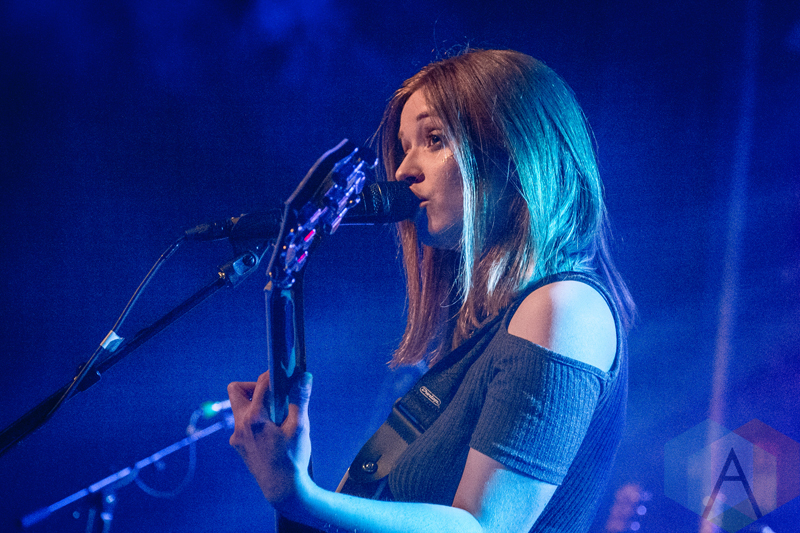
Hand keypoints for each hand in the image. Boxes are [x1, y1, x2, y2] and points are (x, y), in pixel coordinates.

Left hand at [227, 371, 313, 508]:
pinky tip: (273, 432)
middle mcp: (240, 425)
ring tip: (277, 416)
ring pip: (240, 409)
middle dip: (254, 386)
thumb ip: (300, 399)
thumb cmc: (292, 458)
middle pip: (237, 391)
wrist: (282, 489)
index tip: (285, 373)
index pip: (260, 384)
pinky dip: (256, 420)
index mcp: (254, 418)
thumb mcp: (300, 426)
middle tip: (274, 395)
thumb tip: (304, 376)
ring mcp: (237, 437)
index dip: (273, 375)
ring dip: (256, 404)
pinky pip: (243, 424)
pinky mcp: (239, 445)